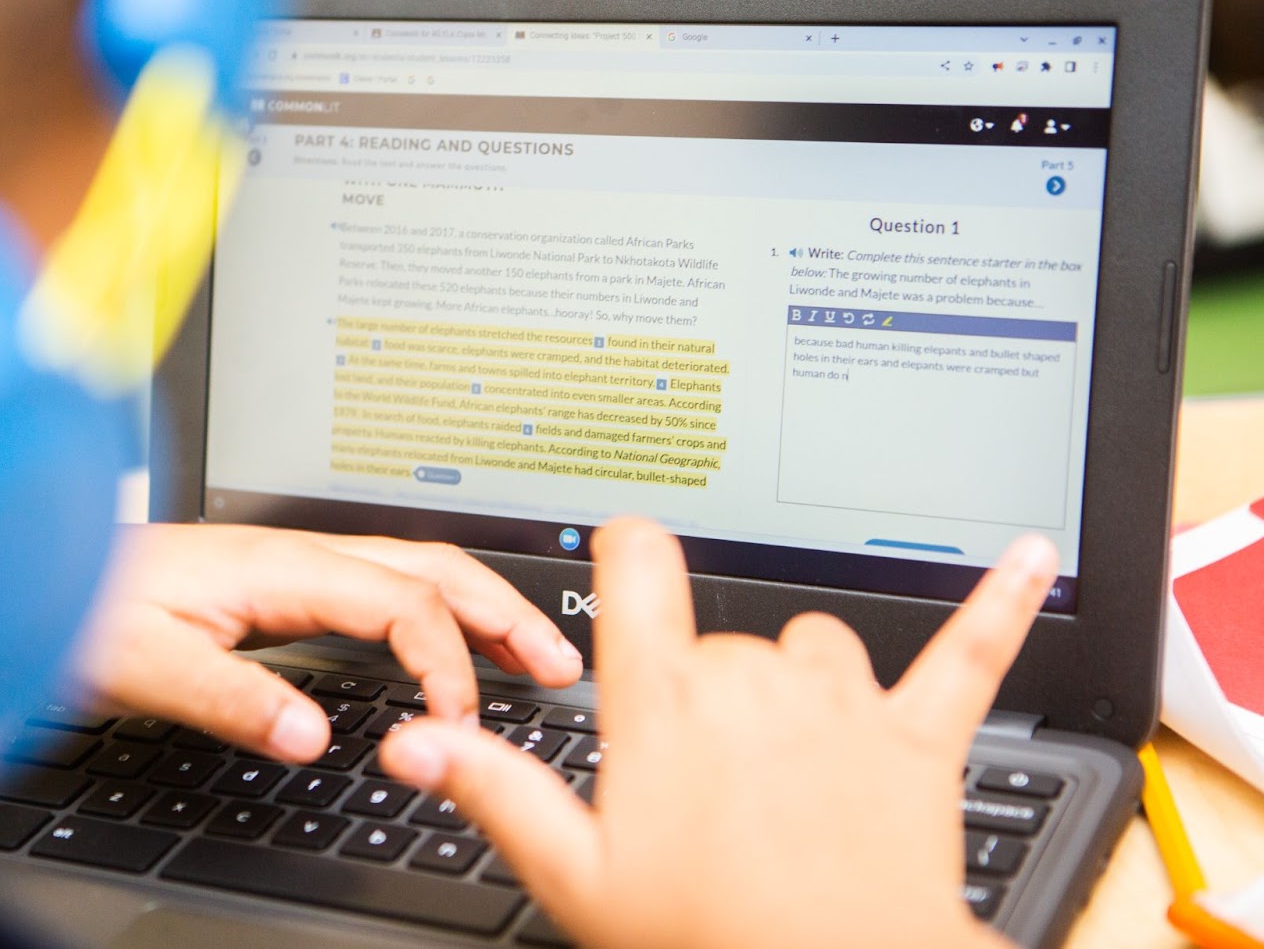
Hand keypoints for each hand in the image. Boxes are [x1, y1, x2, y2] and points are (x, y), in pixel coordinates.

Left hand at [74, 523, 583, 763]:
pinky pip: (385, 584)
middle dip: (503, 612)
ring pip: (415, 568)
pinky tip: (443, 641)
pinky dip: (436, 610)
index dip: (445, 661)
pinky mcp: (285, 579)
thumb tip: (312, 736)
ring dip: (480, 605)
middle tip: (557, 663)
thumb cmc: (84, 605)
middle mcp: (300, 555)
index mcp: (281, 567)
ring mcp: (296, 562)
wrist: (41, 565)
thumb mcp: (144, 661)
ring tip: (529, 649)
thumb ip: (230, 696)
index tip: (457, 724)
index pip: (401, 603)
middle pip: (431, 567)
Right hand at [380, 517, 1057, 948]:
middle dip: (710, 687)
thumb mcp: (578, 875)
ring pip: (814, 639)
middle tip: (706, 781)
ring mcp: (843, 702)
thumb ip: (497, 790)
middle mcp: (755, 679)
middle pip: (725, 630)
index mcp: (668, 703)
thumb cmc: (710, 937)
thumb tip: (418, 739)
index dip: (630, 543)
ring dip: (801, 675)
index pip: (641, 568)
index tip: (626, 543)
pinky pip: (967, 651)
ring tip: (791, 746)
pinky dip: (1001, 601)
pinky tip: (1034, 553)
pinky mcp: (917, 734)